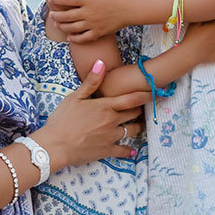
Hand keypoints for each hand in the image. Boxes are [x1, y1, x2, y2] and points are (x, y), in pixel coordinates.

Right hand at [34, 60, 148, 169]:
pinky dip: (128, 150)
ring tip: (140, 125)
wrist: (56, 145)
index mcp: (105, 106)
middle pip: (134, 114)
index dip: (146, 95)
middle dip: (139, 110)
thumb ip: (91, 82)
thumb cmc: (62, 119)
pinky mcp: (107, 151)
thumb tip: (101, 63)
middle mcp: (112, 121)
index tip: (158, 92)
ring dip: (137, 127)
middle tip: (143, 108)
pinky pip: (123, 150)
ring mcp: (111, 137)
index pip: (132, 99)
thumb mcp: (74, 97)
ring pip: (132, 131)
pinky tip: (131, 151)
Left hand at [48, 0, 141, 42]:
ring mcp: (92, 24)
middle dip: (56, 15)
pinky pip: (83, 38)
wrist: (133, 9)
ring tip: (57, 24)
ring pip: (71, 28)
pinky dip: (74, 38)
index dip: (56, 0)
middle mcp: (88, 12)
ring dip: (62, 26)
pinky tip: (70, 37)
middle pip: (66, 15)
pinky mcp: (98, 32)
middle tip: (51, 14)